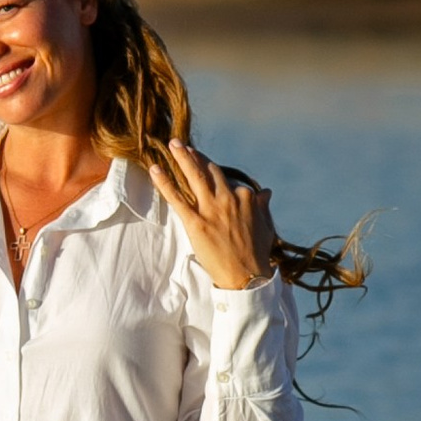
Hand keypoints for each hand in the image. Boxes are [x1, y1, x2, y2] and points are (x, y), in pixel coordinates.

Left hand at [150, 143, 278, 290]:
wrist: (247, 277)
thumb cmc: (257, 254)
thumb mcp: (265, 225)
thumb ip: (262, 206)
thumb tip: (265, 192)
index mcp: (245, 197)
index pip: (227, 180)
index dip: (215, 175)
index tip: (205, 167)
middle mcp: (228, 198)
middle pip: (209, 171)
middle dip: (195, 156)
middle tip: (183, 146)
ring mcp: (211, 209)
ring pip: (194, 176)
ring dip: (182, 158)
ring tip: (173, 144)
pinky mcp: (196, 222)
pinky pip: (177, 197)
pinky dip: (164, 182)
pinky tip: (155, 169)